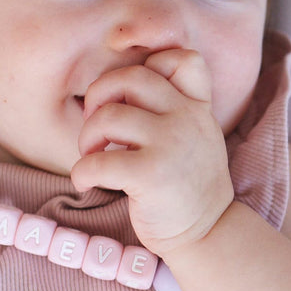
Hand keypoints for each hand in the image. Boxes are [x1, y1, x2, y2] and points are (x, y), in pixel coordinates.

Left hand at [71, 49, 234, 257]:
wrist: (209, 232)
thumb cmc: (189, 185)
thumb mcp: (197, 136)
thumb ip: (175, 109)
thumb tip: (119, 89)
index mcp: (196, 106)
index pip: (181, 58)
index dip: (148, 60)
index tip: (124, 92)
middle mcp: (187, 118)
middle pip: (130, 77)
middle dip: (99, 97)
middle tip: (96, 127)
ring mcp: (170, 144)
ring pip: (107, 116)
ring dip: (86, 137)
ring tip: (91, 156)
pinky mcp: (151, 175)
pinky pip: (97, 162)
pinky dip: (81, 173)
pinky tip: (86, 183)